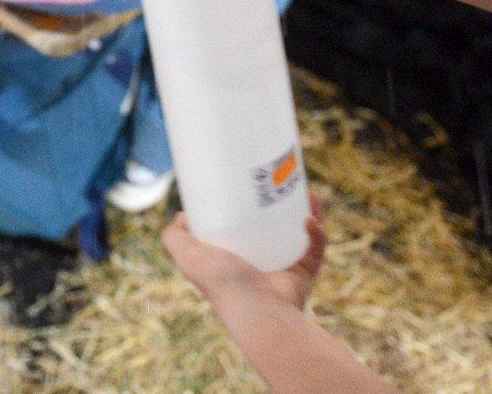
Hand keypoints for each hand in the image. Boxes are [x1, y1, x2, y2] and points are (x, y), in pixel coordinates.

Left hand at [163, 196, 326, 312]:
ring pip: (300, 232)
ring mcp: (283, 267)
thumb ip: (175, 237)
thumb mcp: (188, 255)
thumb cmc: (222, 283)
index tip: (253, 181)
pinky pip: (316, 248)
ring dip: (308, 211)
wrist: (258, 310)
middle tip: (286, 182)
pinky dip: (317, 233)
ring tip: (309, 193)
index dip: (247, 204)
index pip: (242, 226)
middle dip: (284, 203)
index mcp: (234, 256)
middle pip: (274, 225)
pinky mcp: (304, 273)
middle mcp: (259, 262)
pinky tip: (310, 218)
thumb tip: (182, 215)